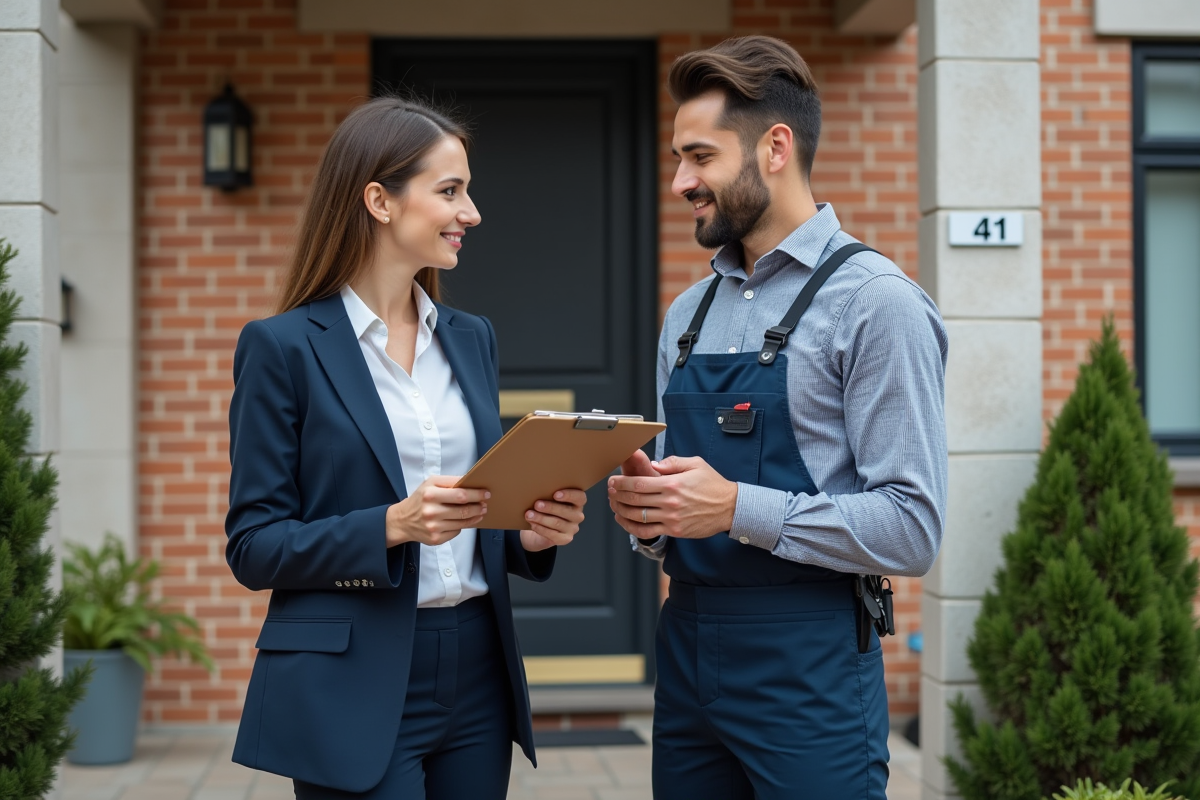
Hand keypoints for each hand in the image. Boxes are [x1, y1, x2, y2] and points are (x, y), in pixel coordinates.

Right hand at [386, 476, 489, 546]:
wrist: (402, 520)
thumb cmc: (420, 499)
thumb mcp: (430, 483)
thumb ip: (450, 481)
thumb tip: (471, 483)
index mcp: (430, 494)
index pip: (460, 494)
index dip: (476, 494)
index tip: (486, 493)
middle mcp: (431, 511)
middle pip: (464, 510)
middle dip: (478, 507)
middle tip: (485, 504)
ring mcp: (433, 527)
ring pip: (462, 523)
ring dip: (475, 517)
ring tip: (480, 512)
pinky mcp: (435, 539)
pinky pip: (456, 532)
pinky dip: (462, 526)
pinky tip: (464, 521)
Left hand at [520, 488, 587, 551]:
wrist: (541, 527)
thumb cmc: (546, 508)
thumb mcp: (549, 499)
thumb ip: (549, 494)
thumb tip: (537, 490)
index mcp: (577, 502)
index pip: (580, 497)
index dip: (569, 495)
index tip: (555, 494)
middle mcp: (577, 516)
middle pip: (567, 511)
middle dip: (550, 507)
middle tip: (537, 504)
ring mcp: (573, 528)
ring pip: (557, 523)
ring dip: (541, 518)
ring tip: (529, 514)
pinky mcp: (565, 539)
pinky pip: (553, 534)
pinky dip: (541, 528)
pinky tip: (532, 524)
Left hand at [608, 455, 737, 539]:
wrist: (730, 508)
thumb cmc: (713, 485)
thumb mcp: (695, 464)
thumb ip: (672, 463)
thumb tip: (653, 464)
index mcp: (672, 483)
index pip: (638, 483)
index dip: (621, 483)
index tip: (613, 480)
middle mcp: (669, 502)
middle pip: (634, 500)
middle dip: (617, 495)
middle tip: (609, 490)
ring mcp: (671, 518)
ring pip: (637, 517)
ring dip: (621, 510)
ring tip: (614, 504)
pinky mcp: (674, 530)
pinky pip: (647, 532)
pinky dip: (631, 528)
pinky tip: (625, 521)